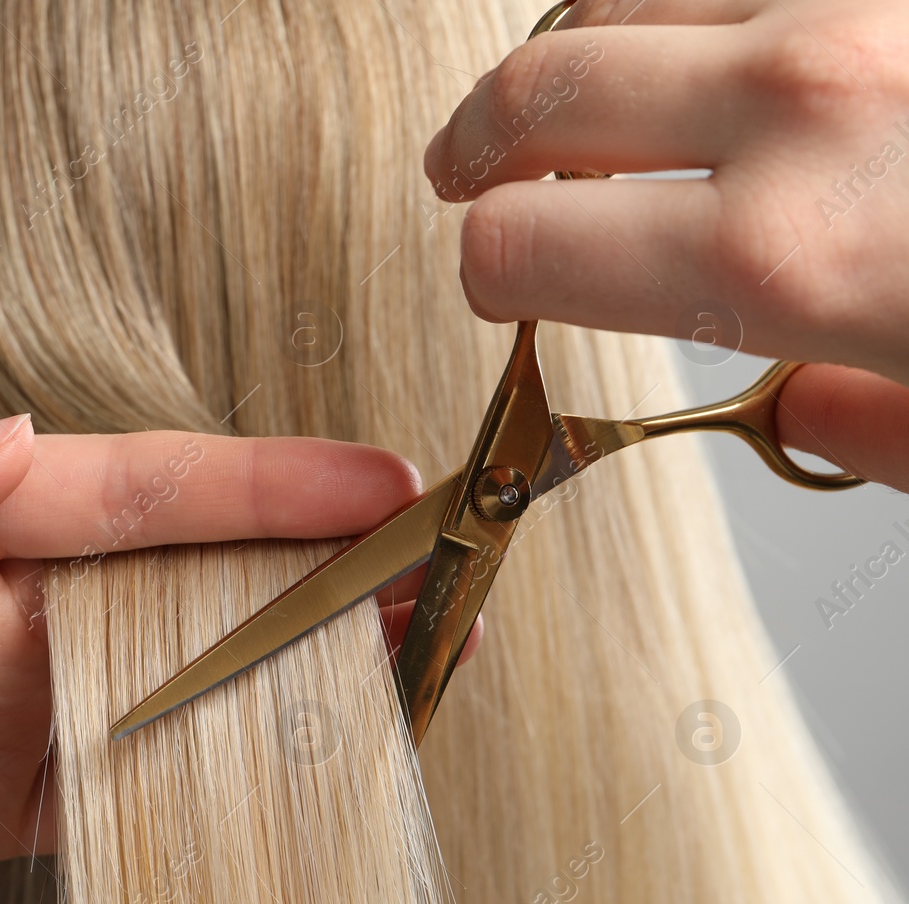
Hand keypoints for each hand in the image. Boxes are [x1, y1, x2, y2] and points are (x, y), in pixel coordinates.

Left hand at [0, 415, 461, 903]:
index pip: (109, 491)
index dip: (239, 485)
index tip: (348, 478)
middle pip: (164, 581)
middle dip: (298, 567)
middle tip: (414, 562)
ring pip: (154, 684)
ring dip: (269, 670)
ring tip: (387, 653)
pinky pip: (96, 793)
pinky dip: (184, 779)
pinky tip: (266, 759)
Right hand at [423, 0, 908, 489]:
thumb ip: (869, 428)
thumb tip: (814, 409)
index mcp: (783, 254)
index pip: (519, 243)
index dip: (488, 273)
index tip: (499, 283)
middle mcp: (803, 101)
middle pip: (539, 90)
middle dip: (480, 142)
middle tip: (466, 167)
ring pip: (625, 1)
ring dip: (586, 59)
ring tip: (586, 98)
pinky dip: (693, 15)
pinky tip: (701, 52)